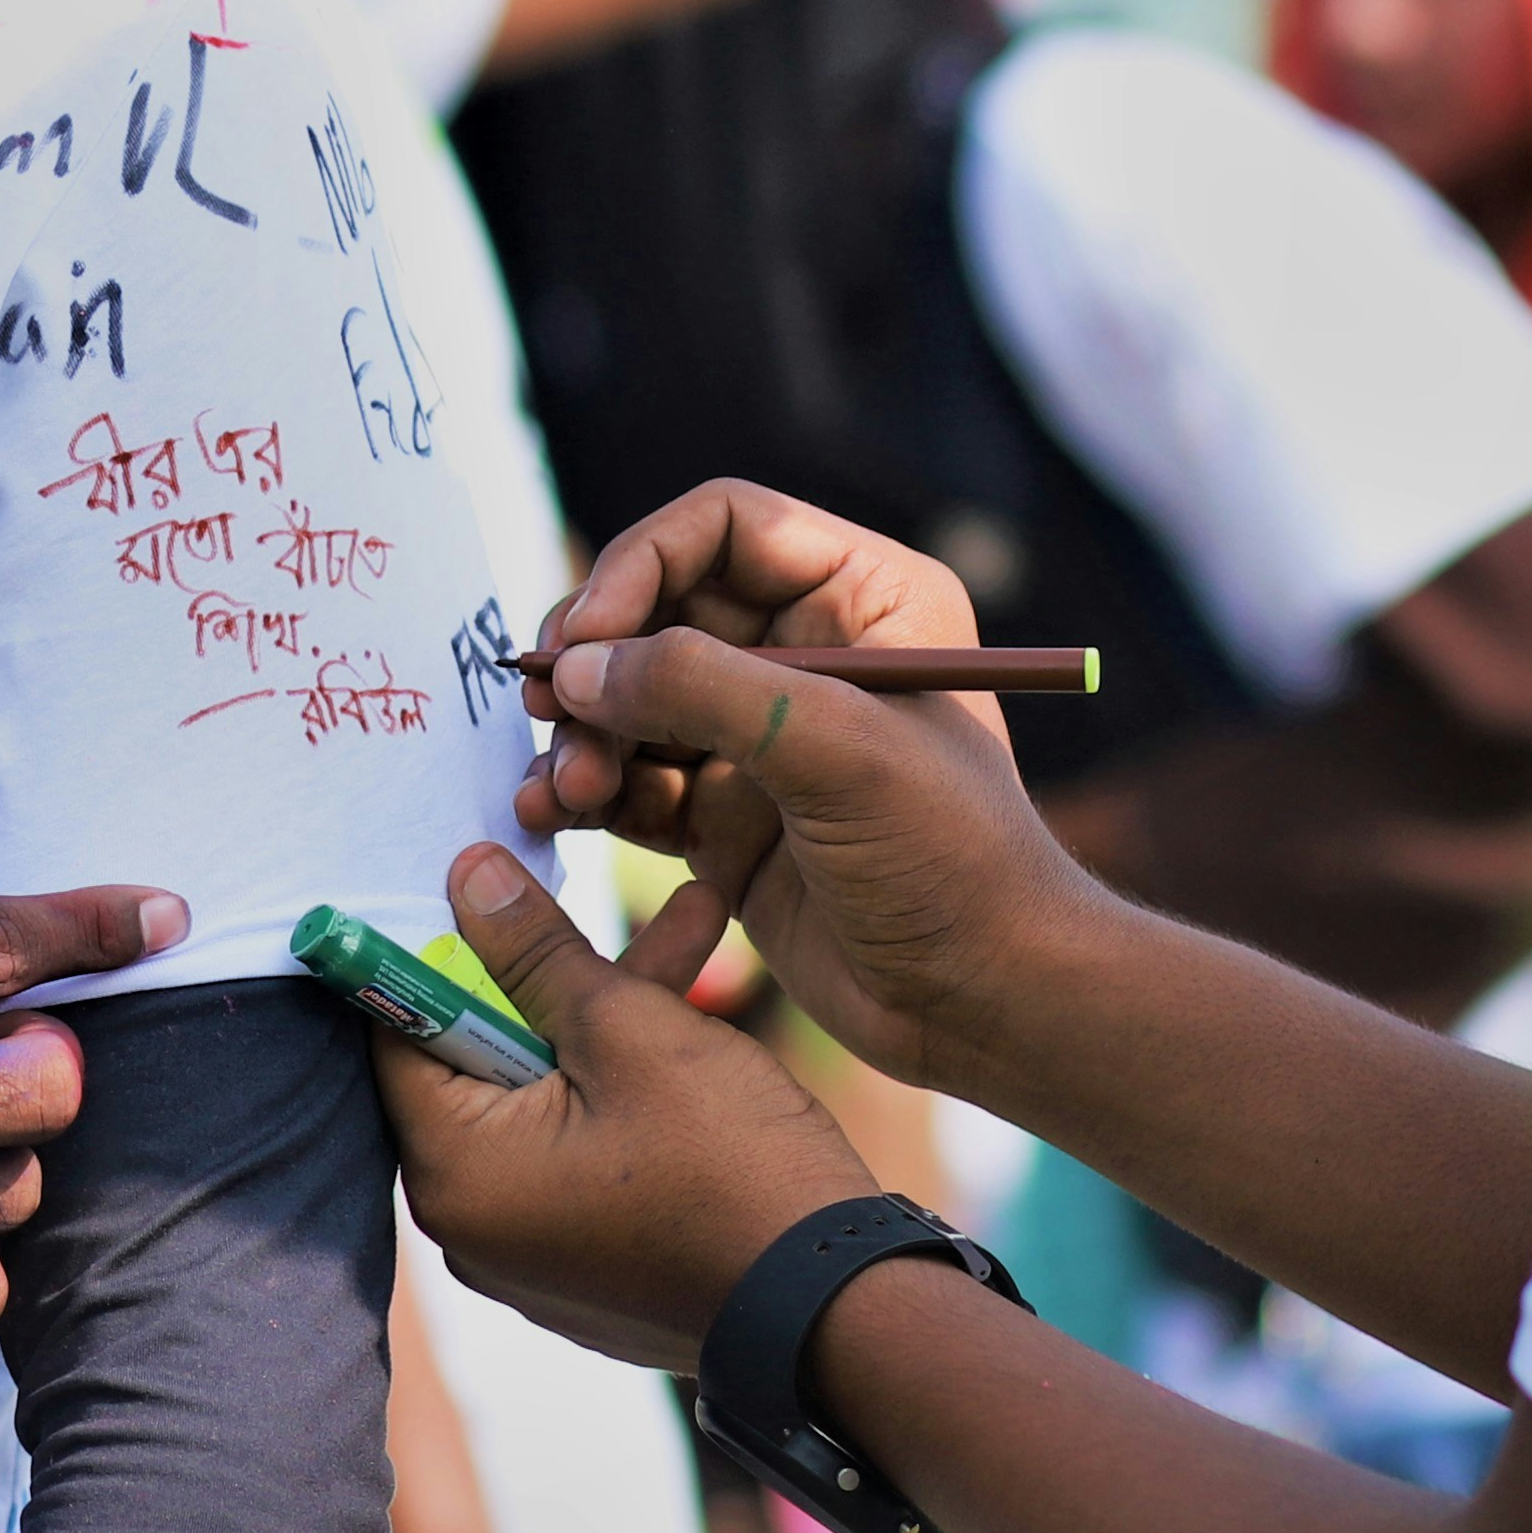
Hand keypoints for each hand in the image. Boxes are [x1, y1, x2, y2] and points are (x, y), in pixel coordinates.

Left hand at [373, 847, 875, 1374]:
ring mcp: (530, 1256)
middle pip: (482, 1061)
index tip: (487, 885)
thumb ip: (533, 948)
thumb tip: (463, 875)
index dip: (445, 946)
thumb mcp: (627, 1028)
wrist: (839, 1313)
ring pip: (548, 1098)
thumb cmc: (731, 1167)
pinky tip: (695, 1020)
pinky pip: (581, 1153)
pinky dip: (623, 1090)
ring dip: (610, 1020)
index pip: (400, 1033)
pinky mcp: (588, 1267)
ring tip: (697, 921)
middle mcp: (470, 1228)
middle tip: (607, 897)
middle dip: (556, 974)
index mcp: (454, 1175)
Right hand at [514, 483, 1115, 1100]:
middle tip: (549, 709)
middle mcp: (809, 651)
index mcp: (865, 599)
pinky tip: (553, 814)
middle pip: (659, 608)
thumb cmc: (951, 863)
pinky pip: (631, 777)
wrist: (982, 1004)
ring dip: (581, 734)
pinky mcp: (725, 814)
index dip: (641, 566)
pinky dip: (585, 790)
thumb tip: (580, 666)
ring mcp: (762, 737)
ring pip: (632, 697)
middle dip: (596, 660)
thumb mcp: (837, 753)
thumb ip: (703, 689)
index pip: (725, 528)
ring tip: (563, 790)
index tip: (587, 638)